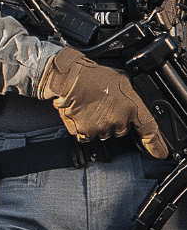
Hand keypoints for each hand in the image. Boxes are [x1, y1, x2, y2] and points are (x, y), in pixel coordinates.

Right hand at [39, 48, 168, 157]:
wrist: (70, 78)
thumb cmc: (93, 76)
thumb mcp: (122, 81)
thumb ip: (129, 97)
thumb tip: (130, 103)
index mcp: (130, 107)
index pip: (148, 129)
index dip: (155, 144)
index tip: (159, 153)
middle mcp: (116, 120)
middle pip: (120, 131)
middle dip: (113, 123)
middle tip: (104, 108)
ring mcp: (99, 128)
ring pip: (102, 133)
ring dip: (97, 125)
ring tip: (90, 108)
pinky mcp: (82, 131)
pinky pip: (85, 135)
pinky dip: (82, 127)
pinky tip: (81, 113)